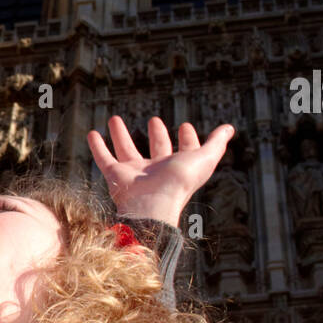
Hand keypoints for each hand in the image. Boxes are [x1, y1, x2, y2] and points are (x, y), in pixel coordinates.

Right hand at [87, 116, 234, 226]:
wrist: (152, 204)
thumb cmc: (180, 182)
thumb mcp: (205, 158)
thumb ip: (216, 143)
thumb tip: (230, 128)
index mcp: (179, 167)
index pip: (185, 150)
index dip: (187, 138)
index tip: (185, 126)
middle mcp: (157, 170)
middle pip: (156, 149)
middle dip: (157, 135)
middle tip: (154, 120)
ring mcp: (135, 173)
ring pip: (126, 150)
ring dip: (121, 135)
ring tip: (114, 119)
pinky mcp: (116, 176)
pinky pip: (104, 159)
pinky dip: (97, 147)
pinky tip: (92, 133)